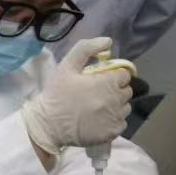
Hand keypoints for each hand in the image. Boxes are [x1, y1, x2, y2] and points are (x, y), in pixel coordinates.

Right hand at [22, 37, 130, 154]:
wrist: (49, 125)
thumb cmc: (57, 93)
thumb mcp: (67, 65)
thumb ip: (86, 48)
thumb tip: (108, 41)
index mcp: (108, 82)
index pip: (124, 74)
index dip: (114, 75)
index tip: (102, 79)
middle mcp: (116, 100)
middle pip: (127, 91)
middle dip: (116, 89)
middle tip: (98, 92)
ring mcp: (116, 118)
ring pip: (125, 107)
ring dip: (116, 105)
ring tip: (98, 107)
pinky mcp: (113, 133)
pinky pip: (122, 123)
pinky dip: (113, 120)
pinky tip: (99, 120)